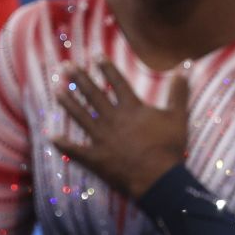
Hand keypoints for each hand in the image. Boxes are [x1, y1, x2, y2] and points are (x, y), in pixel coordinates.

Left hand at [53, 61, 188, 200]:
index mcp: (131, 108)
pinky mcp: (95, 158)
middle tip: (65, 65)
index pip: (117, 82)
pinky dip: (62, 144)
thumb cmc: (170, 147)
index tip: (95, 55)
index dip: (106, 68)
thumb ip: (179, 91)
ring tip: (56, 87)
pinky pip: (75, 150)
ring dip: (67, 101)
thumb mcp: (178, 116)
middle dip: (78, 78)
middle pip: (92, 94)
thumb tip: (184, 67)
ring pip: (80, 115)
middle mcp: (112, 119)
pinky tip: (51, 135)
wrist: (159, 179)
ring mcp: (101, 138)